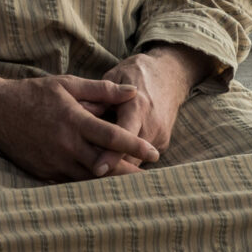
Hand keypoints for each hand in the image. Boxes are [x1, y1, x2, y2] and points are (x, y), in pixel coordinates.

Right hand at [0, 69, 159, 182]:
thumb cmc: (32, 94)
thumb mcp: (66, 84)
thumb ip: (101, 91)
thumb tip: (132, 93)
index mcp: (73, 120)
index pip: (113, 137)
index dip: (136, 146)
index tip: (155, 153)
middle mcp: (65, 144)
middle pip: (106, 165)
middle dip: (129, 172)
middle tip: (147, 175)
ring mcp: (54, 161)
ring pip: (90, 179)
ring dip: (110, 180)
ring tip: (128, 181)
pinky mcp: (44, 172)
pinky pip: (72, 181)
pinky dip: (88, 182)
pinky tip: (98, 181)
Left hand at [92, 46, 207, 176]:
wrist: (170, 74)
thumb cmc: (135, 73)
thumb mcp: (115, 75)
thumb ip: (98, 95)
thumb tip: (80, 112)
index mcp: (137, 106)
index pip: (123, 136)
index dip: (110, 154)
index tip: (96, 169)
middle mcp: (151, 124)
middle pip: (130, 155)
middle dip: (111, 169)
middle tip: (87, 178)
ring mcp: (160, 135)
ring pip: (137, 161)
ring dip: (119, 168)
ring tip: (95, 177)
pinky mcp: (163, 142)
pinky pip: (142, 158)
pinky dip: (127, 161)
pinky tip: (110, 167)